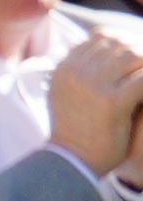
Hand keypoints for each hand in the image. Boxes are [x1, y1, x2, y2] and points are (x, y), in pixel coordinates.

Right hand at [53, 31, 142, 176]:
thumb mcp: (67, 95)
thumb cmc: (76, 130)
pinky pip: (142, 79)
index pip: (101, 37)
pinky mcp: (112, 102)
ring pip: (134, 55)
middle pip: (120, 43)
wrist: (71, 164)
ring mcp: (93, 87)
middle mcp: (76, 73)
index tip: (136, 58)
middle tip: (142, 70)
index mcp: (65, 69)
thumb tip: (115, 49)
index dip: (125, 41)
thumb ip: (83, 71)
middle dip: (140, 51)